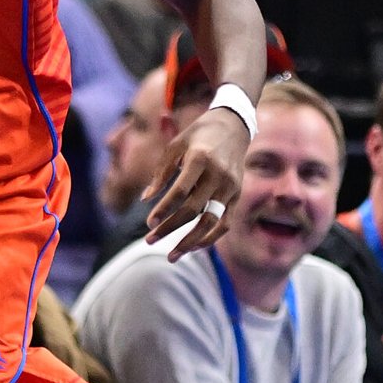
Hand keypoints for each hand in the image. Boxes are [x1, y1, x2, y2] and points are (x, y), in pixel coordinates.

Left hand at [144, 106, 245, 261]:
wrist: (232, 126)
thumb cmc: (196, 136)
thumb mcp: (174, 146)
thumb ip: (161, 173)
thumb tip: (146, 200)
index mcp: (200, 159)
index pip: (179, 191)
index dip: (163, 209)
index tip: (148, 223)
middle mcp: (218, 175)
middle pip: (193, 210)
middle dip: (170, 229)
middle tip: (149, 241)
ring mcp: (231, 187)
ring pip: (211, 222)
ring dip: (190, 241)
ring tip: (171, 256)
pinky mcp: (237, 196)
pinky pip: (225, 223)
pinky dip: (210, 238)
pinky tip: (193, 247)